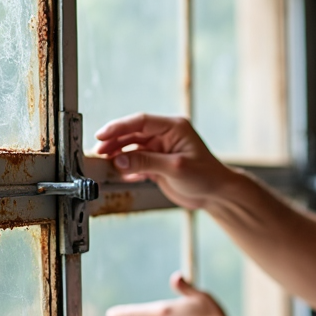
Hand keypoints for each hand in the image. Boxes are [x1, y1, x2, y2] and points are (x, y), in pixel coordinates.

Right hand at [93, 113, 235, 209]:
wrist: (216, 194)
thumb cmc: (205, 176)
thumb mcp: (175, 168)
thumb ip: (146, 162)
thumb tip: (118, 159)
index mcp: (173, 127)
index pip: (141, 121)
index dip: (119, 127)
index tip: (102, 135)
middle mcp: (165, 135)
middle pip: (133, 133)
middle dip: (115, 141)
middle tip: (99, 152)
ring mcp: (160, 149)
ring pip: (132, 147)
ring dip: (119, 154)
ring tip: (105, 163)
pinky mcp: (158, 163)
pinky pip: (137, 161)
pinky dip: (127, 167)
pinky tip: (121, 174)